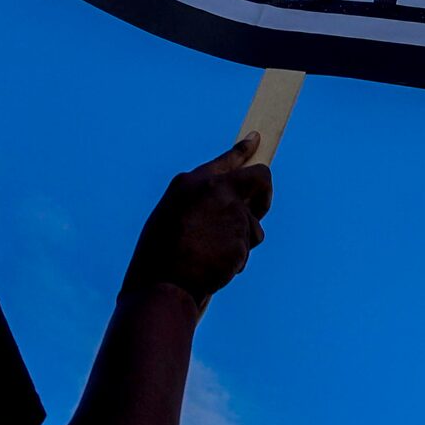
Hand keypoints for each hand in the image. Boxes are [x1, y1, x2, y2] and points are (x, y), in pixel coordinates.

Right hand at [125, 135, 272, 305]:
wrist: (162, 286)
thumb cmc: (159, 254)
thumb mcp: (172, 214)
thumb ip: (200, 202)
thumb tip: (230, 201)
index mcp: (191, 182)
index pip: (226, 159)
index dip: (244, 149)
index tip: (256, 139)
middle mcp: (216, 191)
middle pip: (260, 178)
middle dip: (264, 193)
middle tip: (259, 208)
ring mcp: (232, 214)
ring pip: (253, 225)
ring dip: (241, 240)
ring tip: (212, 255)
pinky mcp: (241, 239)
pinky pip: (246, 249)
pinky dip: (234, 260)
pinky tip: (213, 267)